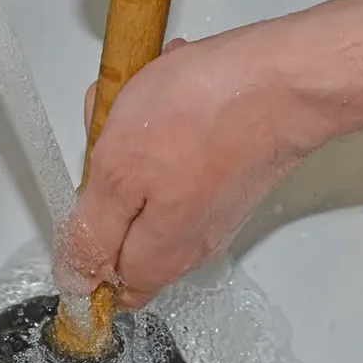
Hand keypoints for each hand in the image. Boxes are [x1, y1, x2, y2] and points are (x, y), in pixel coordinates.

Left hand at [54, 25, 333, 309]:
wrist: (285, 77)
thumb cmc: (205, 114)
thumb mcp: (118, 174)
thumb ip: (93, 234)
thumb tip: (77, 280)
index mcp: (163, 257)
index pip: (112, 284)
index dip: (85, 250)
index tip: (79, 203)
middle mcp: (195, 243)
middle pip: (127, 226)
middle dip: (106, 179)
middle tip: (107, 136)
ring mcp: (216, 206)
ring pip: (150, 185)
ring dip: (132, 142)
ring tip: (138, 103)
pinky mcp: (230, 173)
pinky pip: (179, 155)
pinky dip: (166, 124)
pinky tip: (170, 92)